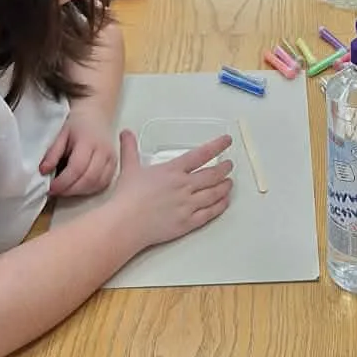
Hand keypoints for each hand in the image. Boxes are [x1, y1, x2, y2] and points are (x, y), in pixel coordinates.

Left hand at [40, 102, 119, 197]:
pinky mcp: (115, 166)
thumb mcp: (61, 134)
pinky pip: (104, 184)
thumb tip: (43, 172)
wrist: (95, 116)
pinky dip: (90, 189)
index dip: (63, 182)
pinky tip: (79, 187)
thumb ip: (52, 153)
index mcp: (89, 141)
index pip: (77, 167)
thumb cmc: (76, 125)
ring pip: (97, 184)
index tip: (51, 188)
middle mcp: (104, 150)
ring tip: (66, 190)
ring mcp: (112, 159)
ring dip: (79, 191)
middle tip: (56, 191)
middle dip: (70, 189)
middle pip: (88, 178)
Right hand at [112, 130, 232, 251]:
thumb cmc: (127, 197)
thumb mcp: (129, 168)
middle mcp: (184, 186)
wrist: (126, 223)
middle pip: (212, 174)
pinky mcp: (188, 222)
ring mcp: (188, 205)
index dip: (217, 146)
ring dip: (225, 186)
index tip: (227, 141)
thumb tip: (126, 133)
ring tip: (230, 183)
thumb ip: (130, 149)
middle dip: (224, 168)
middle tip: (230, 165)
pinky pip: (210, 213)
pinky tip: (224, 202)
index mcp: (173, 171)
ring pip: (214, 193)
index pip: (201, 154)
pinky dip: (220, 206)